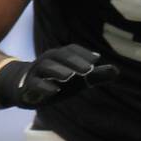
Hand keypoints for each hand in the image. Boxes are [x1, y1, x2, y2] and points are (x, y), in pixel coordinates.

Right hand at [0, 44, 119, 107]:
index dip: (83, 53)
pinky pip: (35, 84)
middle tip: (89, 70)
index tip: (96, 60)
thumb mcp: (77, 78)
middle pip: (60, 56)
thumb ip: (96, 75)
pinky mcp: (28, 86)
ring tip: (70, 77)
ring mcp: (36, 72)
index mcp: (60, 57)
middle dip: (74, 62)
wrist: (24, 87)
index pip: (71, 50)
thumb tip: (116, 70)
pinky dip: (44, 86)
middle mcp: (48, 60)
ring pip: (46, 67)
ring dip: (58, 70)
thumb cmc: (56, 80)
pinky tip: (54, 91)